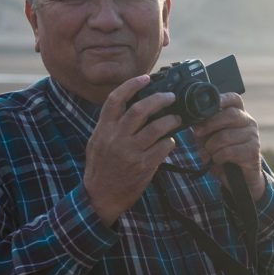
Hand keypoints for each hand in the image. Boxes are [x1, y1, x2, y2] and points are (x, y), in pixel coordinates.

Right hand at [83, 75, 181, 224]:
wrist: (100, 196)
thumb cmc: (100, 167)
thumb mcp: (97, 141)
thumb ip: (111, 124)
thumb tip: (131, 105)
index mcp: (104, 129)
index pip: (115, 100)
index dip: (131, 85)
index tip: (146, 78)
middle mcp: (116, 138)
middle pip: (140, 109)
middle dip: (159, 99)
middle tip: (171, 97)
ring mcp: (130, 152)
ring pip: (156, 128)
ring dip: (170, 121)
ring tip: (176, 119)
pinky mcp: (143, 166)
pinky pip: (163, 148)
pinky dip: (170, 142)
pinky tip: (170, 141)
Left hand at [191, 93, 265, 200]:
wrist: (239, 178)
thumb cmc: (223, 154)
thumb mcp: (209, 139)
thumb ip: (203, 128)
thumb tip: (193, 121)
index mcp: (238, 114)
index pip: (234, 99)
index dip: (223, 98)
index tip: (212, 103)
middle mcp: (248, 122)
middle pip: (230, 115)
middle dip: (210, 124)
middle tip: (198, 133)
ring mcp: (253, 136)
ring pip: (226, 135)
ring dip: (212, 146)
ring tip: (209, 152)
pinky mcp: (253, 151)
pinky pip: (229, 151)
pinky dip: (218, 157)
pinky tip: (218, 160)